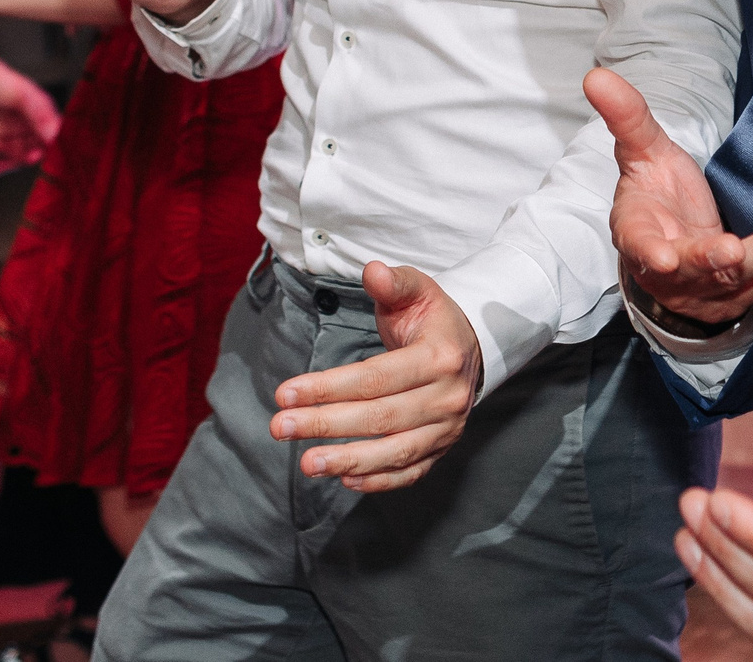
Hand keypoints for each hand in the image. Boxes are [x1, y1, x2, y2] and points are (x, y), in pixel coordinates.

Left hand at [0, 46, 60, 165]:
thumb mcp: (23, 97)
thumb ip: (40, 117)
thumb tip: (54, 136)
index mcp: (42, 112)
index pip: (54, 133)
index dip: (54, 144)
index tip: (51, 153)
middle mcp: (30, 123)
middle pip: (38, 145)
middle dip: (34, 152)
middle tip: (30, 157)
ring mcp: (13, 130)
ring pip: (20, 151)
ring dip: (15, 155)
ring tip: (7, 150)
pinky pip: (2, 151)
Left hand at [270, 261, 482, 491]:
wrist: (472, 346)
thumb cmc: (432, 319)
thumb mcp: (417, 291)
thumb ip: (393, 282)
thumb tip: (372, 271)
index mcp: (441, 356)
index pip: (377, 378)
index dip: (329, 387)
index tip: (286, 393)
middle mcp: (448, 396)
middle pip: (380, 416)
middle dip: (326, 424)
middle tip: (280, 427)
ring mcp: (448, 427)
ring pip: (396, 451)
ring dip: (348, 460)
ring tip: (306, 463)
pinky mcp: (443, 448)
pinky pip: (410, 472)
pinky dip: (378, 480)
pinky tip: (344, 479)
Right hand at [586, 67, 752, 327]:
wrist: (674, 244)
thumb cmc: (656, 195)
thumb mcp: (642, 154)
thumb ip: (627, 118)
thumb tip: (596, 76)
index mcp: (639, 237)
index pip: (640, 246)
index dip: (650, 253)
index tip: (663, 259)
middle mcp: (672, 273)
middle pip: (698, 268)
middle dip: (721, 259)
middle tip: (738, 250)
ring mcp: (708, 290)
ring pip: (742, 277)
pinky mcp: (741, 296)